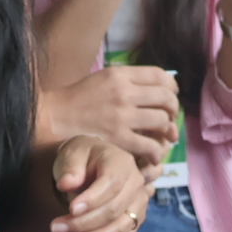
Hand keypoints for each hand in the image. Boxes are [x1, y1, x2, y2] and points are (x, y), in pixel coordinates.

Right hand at [40, 66, 178, 165]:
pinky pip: (148, 145)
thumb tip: (159, 88)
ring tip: (164, 134)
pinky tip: (154, 156)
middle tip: (170, 116)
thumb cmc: (80, 97)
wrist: (57, 115)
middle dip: (173, 109)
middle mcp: (124, 93)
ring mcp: (122, 116)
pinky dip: (156, 152)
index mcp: (121, 75)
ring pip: (161, 121)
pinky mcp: (117, 138)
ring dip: (167, 129)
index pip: (160, 76)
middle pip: (166, 98)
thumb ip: (129, 79)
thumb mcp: (104, 77)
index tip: (171, 95)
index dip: (172, 86)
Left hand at [50, 134, 153, 231]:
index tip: (70, 210)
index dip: (92, 200)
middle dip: (84, 223)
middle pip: (115, 210)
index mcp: (122, 163)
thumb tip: (66, 184)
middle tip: (56, 228)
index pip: (112, 184)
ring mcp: (138, 206)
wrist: (89, 168)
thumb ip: (70, 168)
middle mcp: (136, 185)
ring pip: (120, 230)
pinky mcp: (134, 223)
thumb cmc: (81, 160)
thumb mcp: (71, 155)